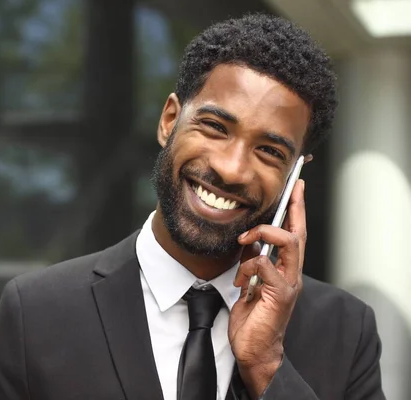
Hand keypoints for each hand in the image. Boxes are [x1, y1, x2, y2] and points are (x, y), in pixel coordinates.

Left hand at [228, 179, 306, 396]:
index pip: (294, 234)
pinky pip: (267, 266)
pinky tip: (240, 279)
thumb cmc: (252, 319)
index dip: (296, 211)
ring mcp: (289, 284)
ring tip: (245, 239)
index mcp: (285, 270)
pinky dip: (249, 265)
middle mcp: (292, 274)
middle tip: (292, 189)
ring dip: (265, 234)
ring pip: (290, 244)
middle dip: (295, 208)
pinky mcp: (280, 294)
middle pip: (299, 233)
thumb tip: (248, 242)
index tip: (296, 188)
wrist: (254, 350)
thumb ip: (253, 262)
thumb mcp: (249, 282)